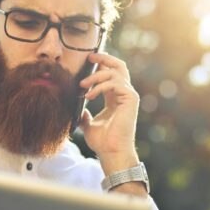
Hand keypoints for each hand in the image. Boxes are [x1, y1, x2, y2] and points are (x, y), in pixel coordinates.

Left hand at [79, 52, 139, 174]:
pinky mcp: (130, 99)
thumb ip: (85, 115)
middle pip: (119, 66)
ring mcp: (129, 96)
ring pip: (115, 73)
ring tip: (82, 85)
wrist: (111, 152)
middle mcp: (124, 94)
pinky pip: (115, 83)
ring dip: (96, 76)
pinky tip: (89, 95)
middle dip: (104, 58)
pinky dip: (100, 86)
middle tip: (89, 57)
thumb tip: (79, 110)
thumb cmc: (102, 141)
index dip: (101, 64)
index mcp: (115, 97)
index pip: (111, 73)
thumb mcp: (89, 125)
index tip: (87, 60)